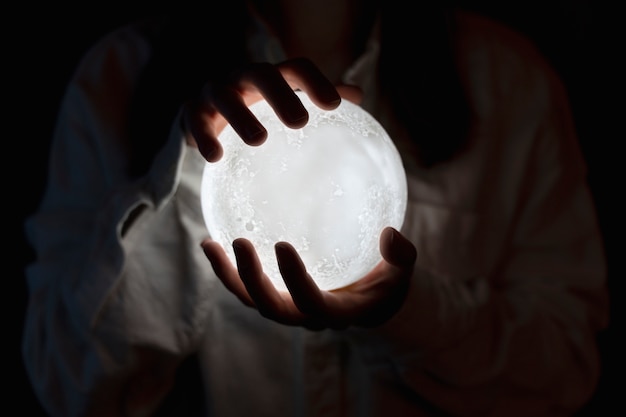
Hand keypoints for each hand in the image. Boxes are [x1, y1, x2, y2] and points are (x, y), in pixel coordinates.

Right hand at [182, 57, 362, 161]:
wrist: (207, 112)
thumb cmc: (257, 108)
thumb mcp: (286, 102)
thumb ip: (315, 98)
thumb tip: (358, 96)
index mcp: (272, 77)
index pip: (296, 69)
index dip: (315, 83)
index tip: (334, 106)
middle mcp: (244, 78)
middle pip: (262, 75)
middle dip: (280, 96)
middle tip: (299, 122)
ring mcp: (216, 92)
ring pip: (225, 96)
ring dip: (241, 116)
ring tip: (259, 140)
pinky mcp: (193, 110)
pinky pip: (194, 119)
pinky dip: (204, 136)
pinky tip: (216, 157)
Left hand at [201, 227, 416, 329]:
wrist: (370, 303)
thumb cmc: (387, 284)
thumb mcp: (402, 273)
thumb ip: (401, 257)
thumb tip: (390, 235)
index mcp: (337, 311)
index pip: (311, 302)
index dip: (294, 280)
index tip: (282, 246)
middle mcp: (306, 314)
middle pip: (271, 308)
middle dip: (250, 280)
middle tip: (239, 243)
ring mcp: (289, 306)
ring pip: (252, 300)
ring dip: (229, 276)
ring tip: (210, 245)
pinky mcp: (277, 294)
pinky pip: (247, 287)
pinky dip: (228, 270)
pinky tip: (213, 243)